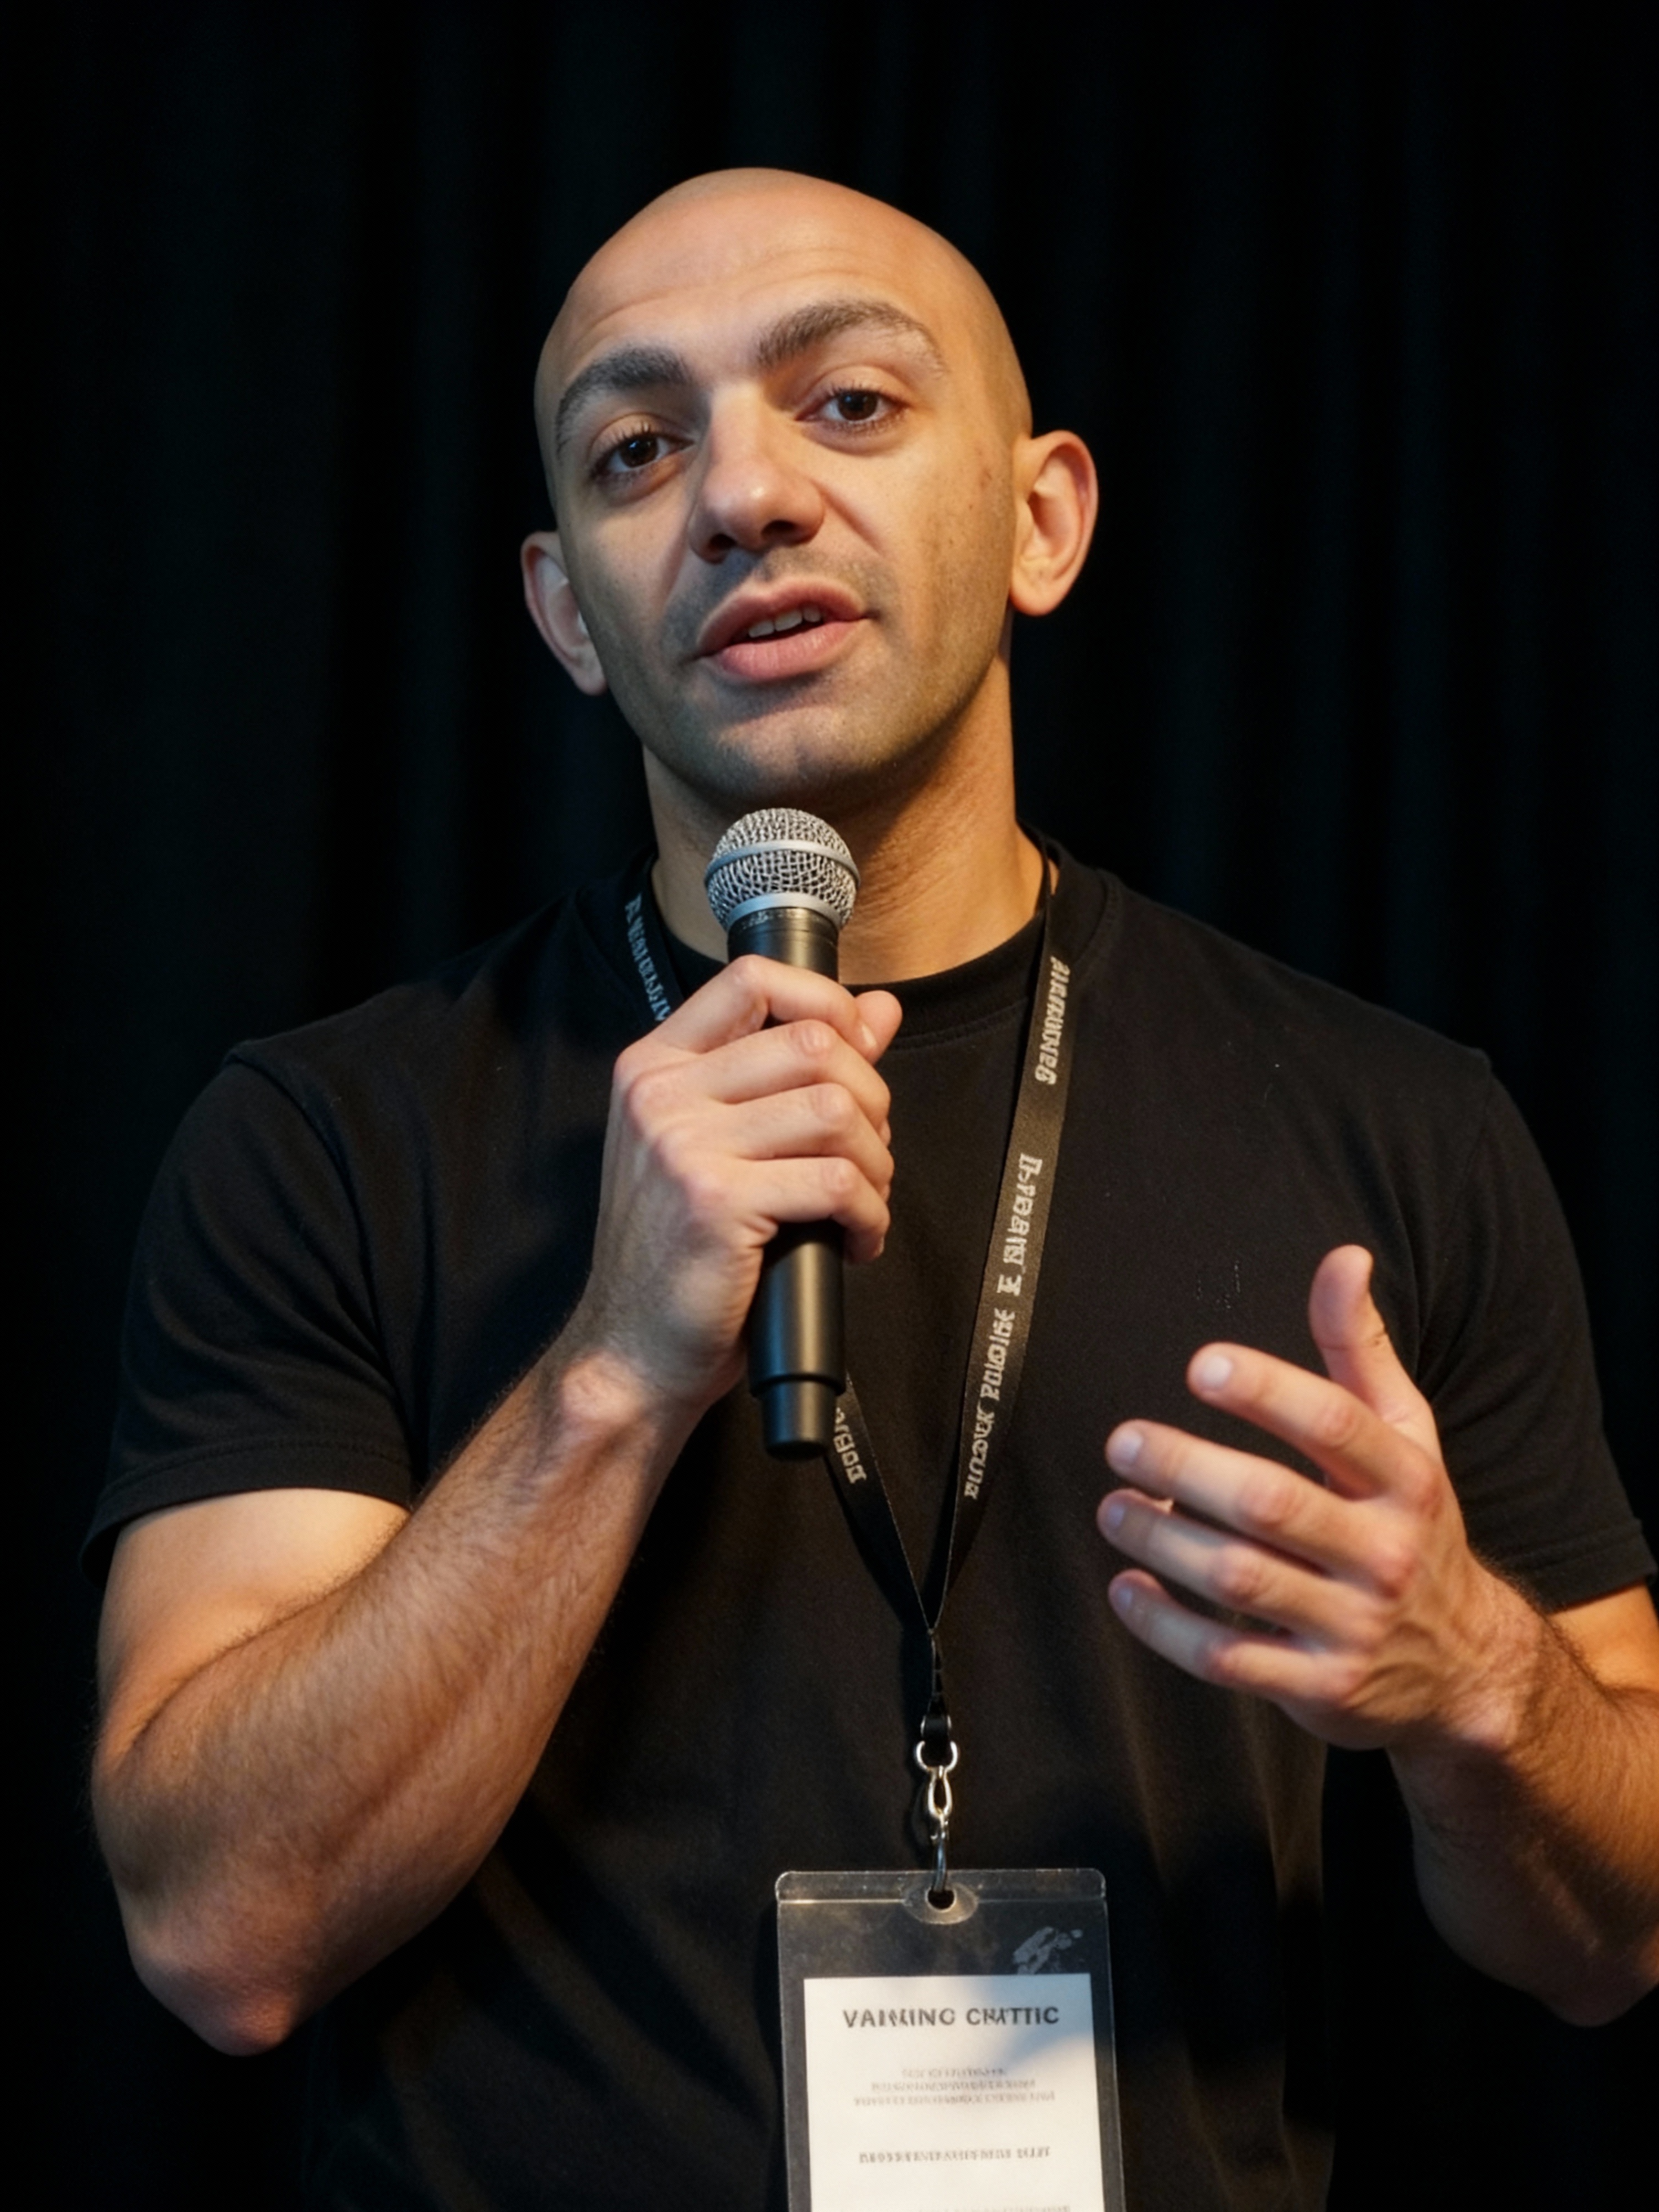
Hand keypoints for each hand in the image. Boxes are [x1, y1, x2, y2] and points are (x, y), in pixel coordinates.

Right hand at [570, 958, 902, 1409]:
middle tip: (867, 1153)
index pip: (751, 979)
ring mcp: (683, 1145)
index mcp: (655, 1067)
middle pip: (813, 1043)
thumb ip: (793, 1071)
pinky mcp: (716, 1201)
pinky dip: (869, 1215)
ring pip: (835, 1110)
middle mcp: (661, 1094)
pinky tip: (856, 1241)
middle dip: (871, 1098)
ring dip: (877, 1162)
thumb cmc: (680, 1254)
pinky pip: (837, 1182)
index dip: (825, 1002)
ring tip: (863, 1202)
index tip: (856, 1051)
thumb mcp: (722, 1145)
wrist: (632, 1350)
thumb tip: (879, 1010)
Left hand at [1096, 1246, 1525, 1751]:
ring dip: (1163, 1539)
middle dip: (1188, 1466)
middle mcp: (1385, 1552)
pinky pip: (1226, 1657)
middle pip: (1272, 1504)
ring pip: (1239, 1579)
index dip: (1266, 1390)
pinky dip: (1165, 1624)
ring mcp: (1352, 1626)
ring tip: (1114, 1505)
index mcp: (1407, 1480)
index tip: (1200, 1366)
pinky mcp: (1318, 1688)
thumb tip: (1345, 1256)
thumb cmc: (1412, 1526)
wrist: (1466, 1668)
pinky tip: (1126, 1587)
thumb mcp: (1407, 1437)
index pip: (1335, 1424)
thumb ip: (1360, 1349)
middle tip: (1124, 1440)